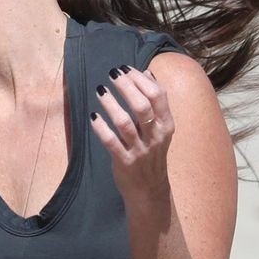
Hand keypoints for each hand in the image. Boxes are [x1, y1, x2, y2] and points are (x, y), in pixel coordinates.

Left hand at [88, 64, 172, 204]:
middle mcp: (155, 136)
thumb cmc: (152, 152)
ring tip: (100, 90)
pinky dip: (101, 129)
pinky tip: (93, 117)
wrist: (149, 189)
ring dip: (111, 105)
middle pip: (142, 106)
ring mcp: (140, 150)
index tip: (125, 69)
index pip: (158, 95)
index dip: (141, 79)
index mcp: (165, 124)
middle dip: (126, 87)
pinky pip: (111, 142)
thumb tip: (147, 73)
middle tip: (112, 74)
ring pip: (125, 123)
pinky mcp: (124, 162)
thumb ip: (155, 101)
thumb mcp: (160, 127)